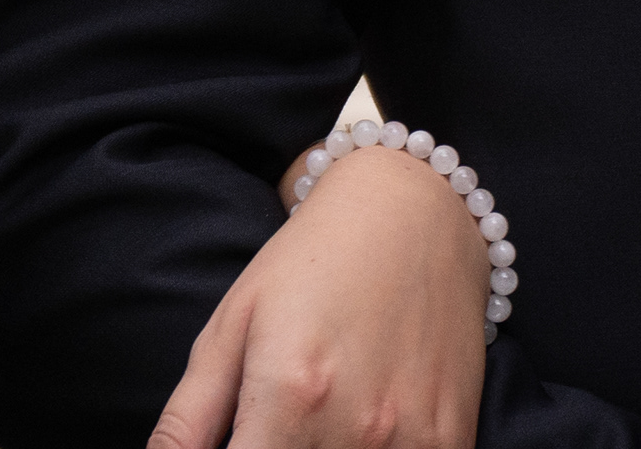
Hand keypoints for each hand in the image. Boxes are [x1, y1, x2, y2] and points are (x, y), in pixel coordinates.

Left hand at [149, 145, 492, 448]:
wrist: (412, 214)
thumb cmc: (310, 264)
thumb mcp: (233, 325)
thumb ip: (188, 418)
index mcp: (289, 396)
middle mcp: (355, 427)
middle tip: (269, 432)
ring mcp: (412, 440)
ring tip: (310, 427)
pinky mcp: (452, 441)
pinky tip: (361, 427)